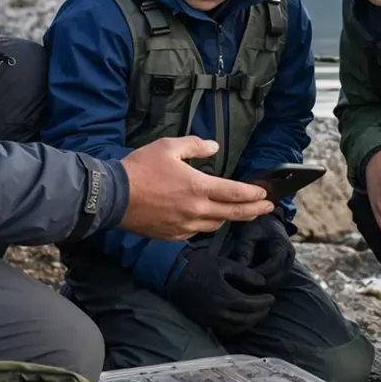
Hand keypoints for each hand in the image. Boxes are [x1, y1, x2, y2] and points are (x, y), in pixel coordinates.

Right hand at [119, 137, 271, 240]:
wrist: (113, 196)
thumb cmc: (141, 169)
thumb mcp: (169, 147)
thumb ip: (195, 146)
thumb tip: (214, 147)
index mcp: (198, 187)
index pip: (235, 193)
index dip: (253, 195)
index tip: (265, 194)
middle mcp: (195, 210)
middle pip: (233, 214)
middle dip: (254, 211)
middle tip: (267, 208)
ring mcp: (184, 226)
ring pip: (216, 225)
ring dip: (229, 218)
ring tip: (238, 212)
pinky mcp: (172, 235)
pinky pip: (196, 232)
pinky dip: (205, 225)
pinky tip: (206, 219)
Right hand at [163, 240, 274, 336]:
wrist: (172, 273)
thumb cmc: (198, 264)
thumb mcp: (224, 264)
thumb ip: (245, 273)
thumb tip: (262, 283)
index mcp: (224, 296)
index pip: (250, 305)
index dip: (263, 303)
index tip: (271, 297)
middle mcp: (218, 311)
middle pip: (246, 319)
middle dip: (260, 313)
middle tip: (268, 305)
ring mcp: (210, 318)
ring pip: (236, 327)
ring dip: (250, 322)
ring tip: (258, 313)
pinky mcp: (203, 321)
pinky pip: (225, 329)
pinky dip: (237, 327)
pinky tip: (242, 319)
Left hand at [227, 213, 294, 287]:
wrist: (268, 222)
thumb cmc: (258, 227)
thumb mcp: (249, 234)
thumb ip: (244, 250)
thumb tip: (239, 268)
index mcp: (282, 246)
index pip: (274, 265)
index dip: (259, 272)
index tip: (244, 275)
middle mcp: (289, 257)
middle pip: (277, 277)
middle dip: (260, 282)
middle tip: (242, 283)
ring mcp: (288, 264)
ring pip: (276, 281)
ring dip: (262, 284)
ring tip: (245, 282)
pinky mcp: (284, 269)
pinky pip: (275, 280)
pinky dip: (264, 282)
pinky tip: (250, 281)